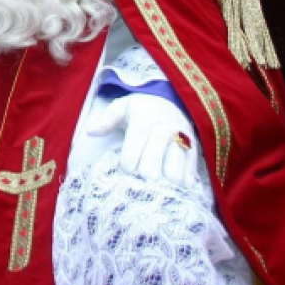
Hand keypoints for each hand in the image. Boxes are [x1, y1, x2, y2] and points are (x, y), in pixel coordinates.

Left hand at [86, 93, 200, 186]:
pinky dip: (182, 181)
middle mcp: (165, 129)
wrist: (173, 100)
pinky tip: (175, 183)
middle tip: (142, 175)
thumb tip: (90, 132)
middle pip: (151, 168)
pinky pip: (190, 171)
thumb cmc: (142, 109)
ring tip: (158, 181)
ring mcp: (182, 139)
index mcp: (144, 120)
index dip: (127, 165)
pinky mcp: (194, 147)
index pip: (132, 154)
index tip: (126, 167)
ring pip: (173, 173)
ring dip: (164, 182)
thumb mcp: (123, 106)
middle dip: (143, 176)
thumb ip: (107, 119)